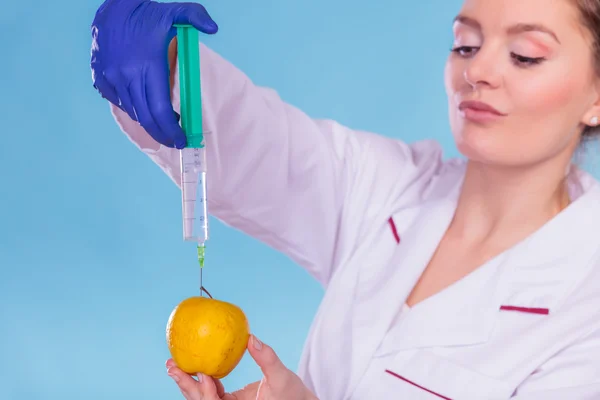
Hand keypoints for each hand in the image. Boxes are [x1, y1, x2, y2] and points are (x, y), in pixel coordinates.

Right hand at [90, 0, 217, 148]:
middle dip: (162, 133)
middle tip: (175, 141)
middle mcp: (126, 75)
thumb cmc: (146, 14)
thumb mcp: (174, 12)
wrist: (111, 7)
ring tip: (163, 124)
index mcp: (147, 65)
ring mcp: (111, 78)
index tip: (182, 140)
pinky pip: (118, 102)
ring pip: (132, 111)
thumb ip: (196, 16)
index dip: (171, 129)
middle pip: (146, 117)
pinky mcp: (100, 78)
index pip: (160, 109)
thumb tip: (214, 28)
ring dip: (148, 122)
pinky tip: (144, 107)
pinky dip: (132, 109)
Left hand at [166, 334, 318, 399]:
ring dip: (189, 382)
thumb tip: (251, 338)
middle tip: (172, 366)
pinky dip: (203, 379)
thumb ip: (267, 358)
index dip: (204, 394)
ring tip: (174, 365)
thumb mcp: (282, 377)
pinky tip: (198, 364)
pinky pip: (212, 391)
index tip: (201, 374)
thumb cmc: (294, 394)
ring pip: (203, 397)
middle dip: (186, 385)